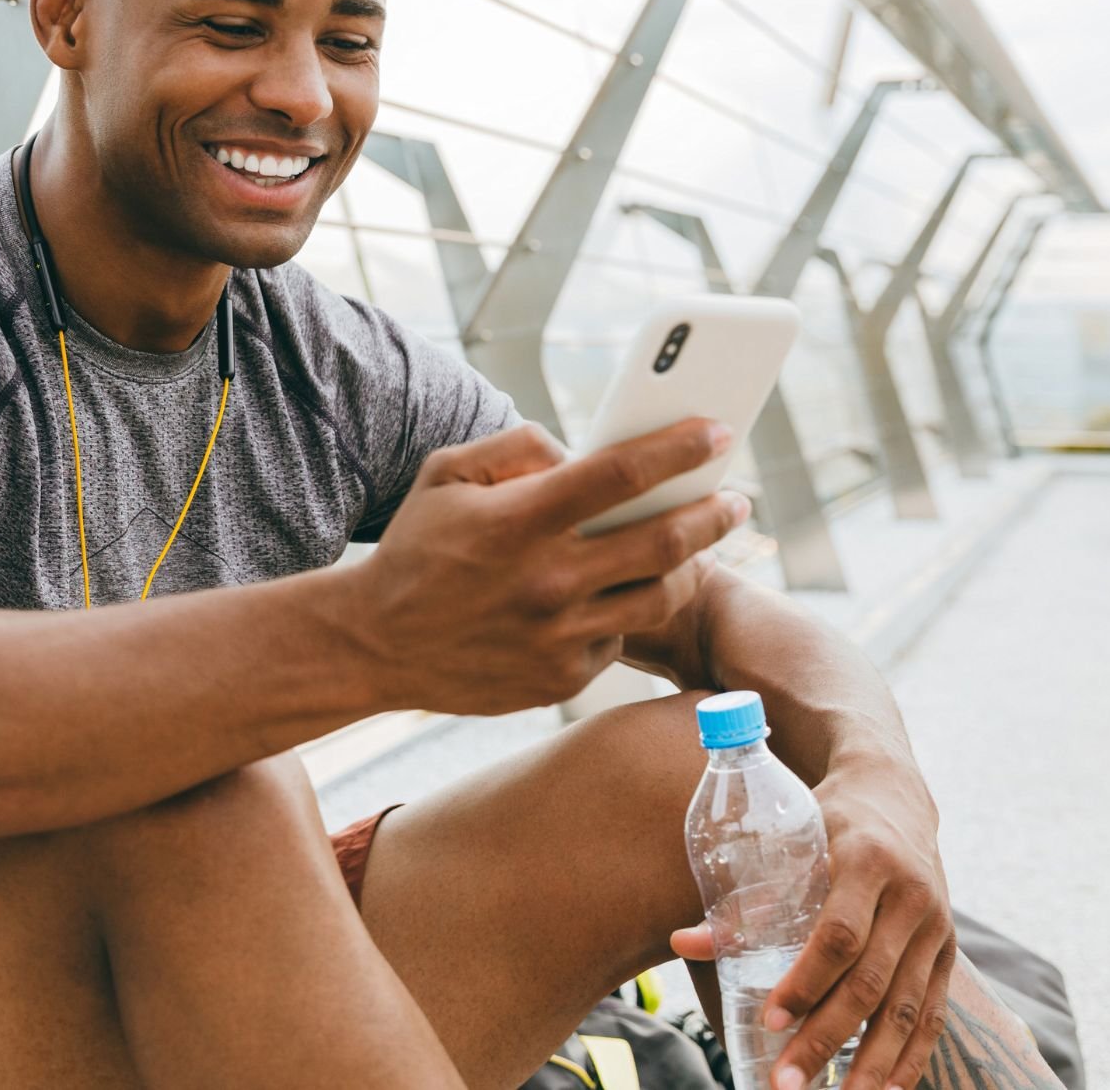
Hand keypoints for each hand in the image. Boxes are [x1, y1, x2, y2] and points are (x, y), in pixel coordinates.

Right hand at [346, 420, 750, 715]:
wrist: (373, 644)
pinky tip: (624, 592)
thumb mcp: (446, 474)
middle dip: (716, 512)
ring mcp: (557, 636)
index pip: (621, 474)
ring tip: (702, 546)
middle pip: (665, 540)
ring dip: (693, 566)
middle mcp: (547, 580)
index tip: (717, 430)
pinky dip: (628, 610)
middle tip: (737, 498)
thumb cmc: (415, 549)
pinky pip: (619, 637)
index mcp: (519, 520)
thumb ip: (517, 446)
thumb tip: (580, 449)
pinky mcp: (560, 678)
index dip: (679, 448)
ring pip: (659, 596)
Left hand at [670, 762, 954, 1089]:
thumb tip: (681, 944)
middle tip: (788, 1082)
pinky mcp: (946, 950)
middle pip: (870, 982)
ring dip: (873, 1064)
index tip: (770, 1017)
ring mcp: (935, 927)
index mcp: (866, 861)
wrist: (894, 793)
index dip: (806, 980)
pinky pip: (931, 1012)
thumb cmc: (824, 818)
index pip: (838, 934)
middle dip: (827, 1038)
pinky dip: (911, 1056)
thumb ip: (742, 898)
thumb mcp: (788, 840)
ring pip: (906, 1008)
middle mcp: (911, 896)